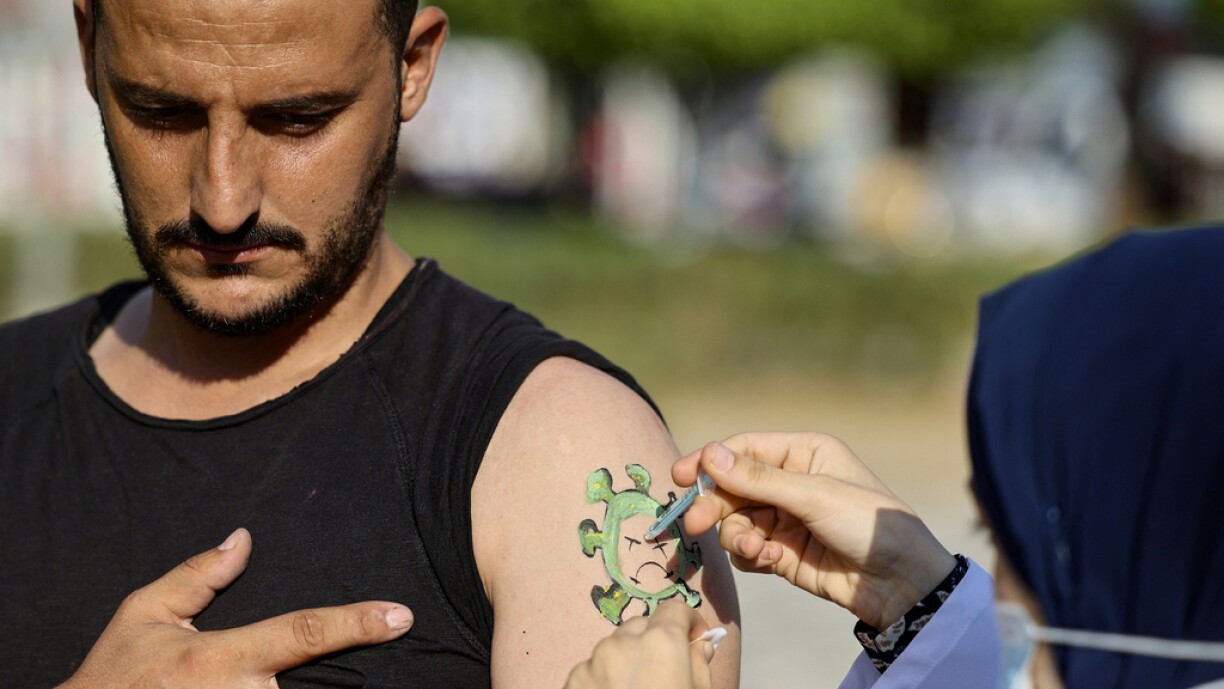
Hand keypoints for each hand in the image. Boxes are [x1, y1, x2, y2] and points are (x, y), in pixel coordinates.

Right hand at [58, 528, 413, 688]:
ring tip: (338, 683)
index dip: (357, 623)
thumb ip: (196, 576)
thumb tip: (243, 539)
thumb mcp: (142, 615)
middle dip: (348, 679)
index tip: (401, 616)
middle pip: (317, 687)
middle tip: (388, 655)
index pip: (304, 632)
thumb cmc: (112, 677)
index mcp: (218, 659)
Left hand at [564, 599, 716, 688]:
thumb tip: (700, 647)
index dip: (689, 624)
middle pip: (642, 627)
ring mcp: (593, 662)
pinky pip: (592, 668)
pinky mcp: (573, 680)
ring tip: (637, 687)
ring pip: (615, 647)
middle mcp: (623, 644)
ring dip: (627, 660)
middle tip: (664, 671)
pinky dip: (603, 678)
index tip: (696, 641)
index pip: (675, 610)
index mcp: (661, 643)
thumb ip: (700, 666)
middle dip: (655, 641)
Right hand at [674, 433, 955, 629]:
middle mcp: (791, 482)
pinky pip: (747, 548)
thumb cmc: (867, 523)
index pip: (744, 450)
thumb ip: (758, 479)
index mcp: (803, 453)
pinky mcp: (782, 553)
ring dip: (736, 535)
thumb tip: (709, 454)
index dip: (710, 461)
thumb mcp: (814, 495)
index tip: (680, 477)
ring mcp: (785, 519)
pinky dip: (749, 555)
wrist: (900, 583)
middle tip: (695, 524)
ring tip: (754, 550)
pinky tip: (768, 561)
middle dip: (715, 506)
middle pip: (733, 487)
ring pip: (736, 520)